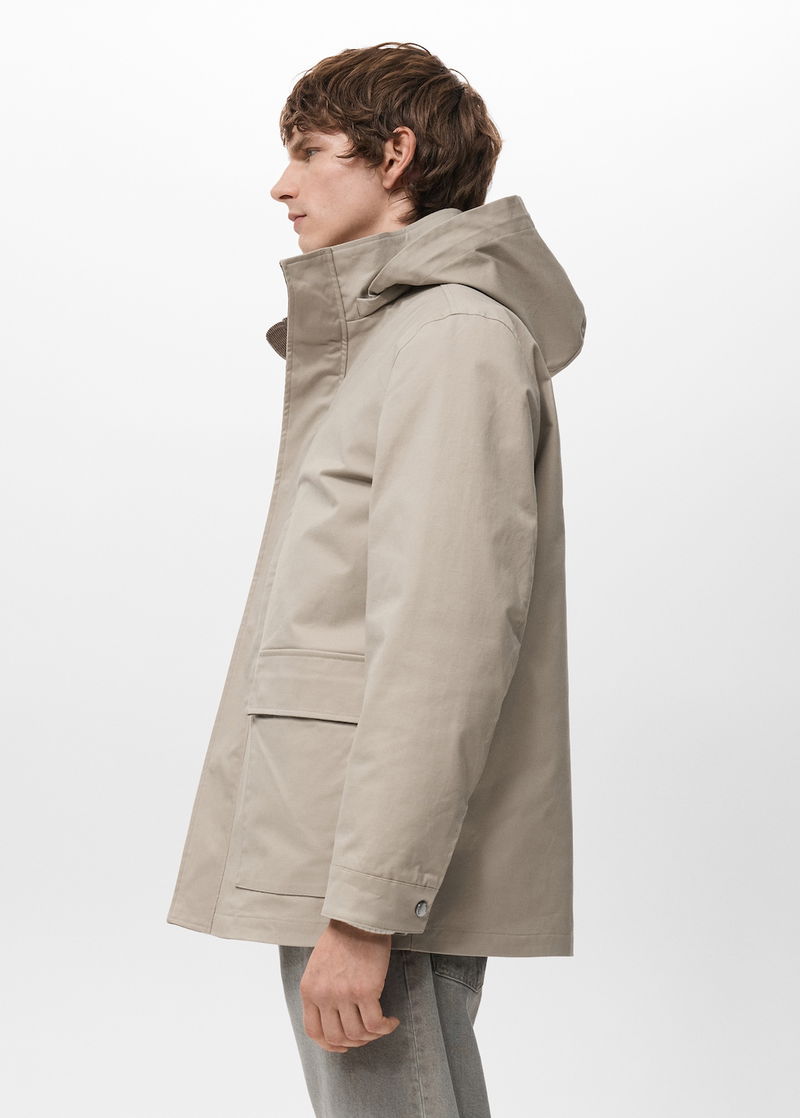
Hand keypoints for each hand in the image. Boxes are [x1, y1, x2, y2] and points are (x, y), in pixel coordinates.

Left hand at [299, 919, 400, 1052]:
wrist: (360, 919)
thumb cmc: (343, 938)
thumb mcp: (319, 967)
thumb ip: (321, 991)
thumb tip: (333, 1018)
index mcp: (309, 990)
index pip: (314, 1031)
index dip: (329, 1045)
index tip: (343, 1046)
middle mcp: (323, 995)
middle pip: (336, 1037)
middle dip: (354, 1042)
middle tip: (367, 1035)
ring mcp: (344, 994)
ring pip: (357, 1034)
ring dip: (372, 1036)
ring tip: (382, 1026)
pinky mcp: (366, 990)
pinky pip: (375, 1024)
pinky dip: (385, 1027)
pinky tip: (391, 1021)